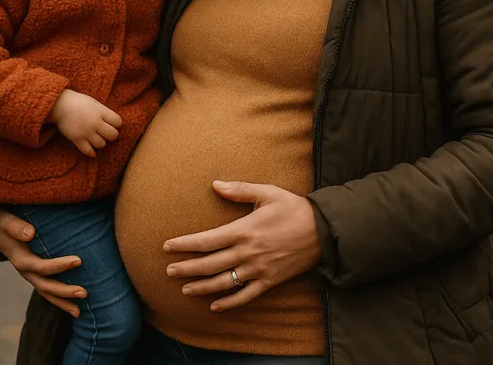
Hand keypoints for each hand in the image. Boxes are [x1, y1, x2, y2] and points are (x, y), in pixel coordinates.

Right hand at [0, 209, 84, 317]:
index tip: (78, 261)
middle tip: (84, 292)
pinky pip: (47, 290)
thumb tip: (30, 233)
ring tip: (79, 312)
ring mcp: (30, 275)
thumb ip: (15, 226)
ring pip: (46, 293)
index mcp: (19, 259)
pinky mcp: (35, 274)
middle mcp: (25, 271)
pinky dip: (59, 300)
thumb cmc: (2, 221)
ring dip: (62, 302)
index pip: (41, 266)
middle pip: (45, 286)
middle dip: (64, 291)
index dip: (59, 266)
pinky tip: (74, 308)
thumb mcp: (5, 221)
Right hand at [48, 89, 121, 156]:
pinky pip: (88, 151)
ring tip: (96, 138)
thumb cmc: (77, 102)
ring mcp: (86, 132)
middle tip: (105, 133)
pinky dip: (91, 152)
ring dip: (100, 142)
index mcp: (100, 111)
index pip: (118, 122)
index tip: (111, 123)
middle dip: (111, 135)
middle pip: (113, 135)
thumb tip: (114, 124)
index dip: (116, 124)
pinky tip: (92, 150)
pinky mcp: (77, 139)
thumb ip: (104, 112)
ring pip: (102, 144)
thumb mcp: (94, 103)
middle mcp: (95, 122)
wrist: (59, 105)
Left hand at [163, 181, 321, 311]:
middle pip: (210, 264)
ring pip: (224, 283)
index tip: (167, 246)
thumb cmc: (294, 208)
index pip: (206, 240)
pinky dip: (230, 303)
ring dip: (202, 287)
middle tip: (168, 271)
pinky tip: (215, 307)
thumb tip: (215, 184)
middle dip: (187, 268)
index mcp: (243, 230)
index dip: (185, 244)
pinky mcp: (270, 281)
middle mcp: (248, 253)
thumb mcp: (267, 192)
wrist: (325, 231)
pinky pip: (246, 296)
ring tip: (185, 290)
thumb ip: (239, 189)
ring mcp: (259, 269)